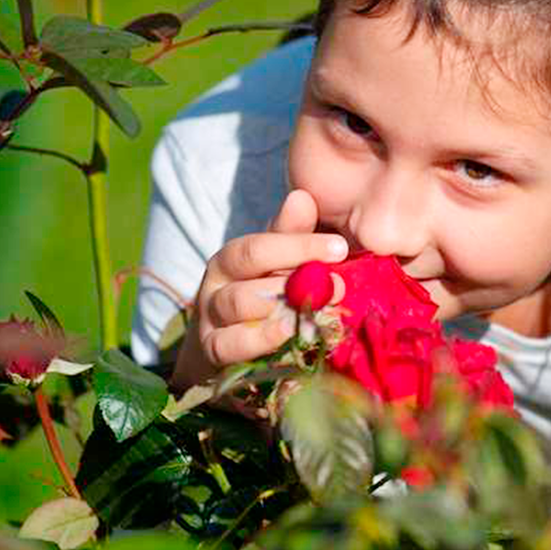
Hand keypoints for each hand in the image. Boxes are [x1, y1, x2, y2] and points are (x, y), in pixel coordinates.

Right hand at [171, 189, 347, 390]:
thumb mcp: (277, 263)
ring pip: (239, 307)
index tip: (340, 248)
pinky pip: (231, 346)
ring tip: (316, 311)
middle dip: (296, 281)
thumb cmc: (263, 296)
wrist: (231, 350)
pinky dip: (261, 340)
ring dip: (281, 308)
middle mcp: (215, 287)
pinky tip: (290, 335)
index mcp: (231, 260)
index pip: (259, 248)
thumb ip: (291, 234)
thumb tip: (302, 196)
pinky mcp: (212, 353)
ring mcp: (211, 321)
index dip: (299, 246)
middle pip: (250, 277)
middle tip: (337, 287)